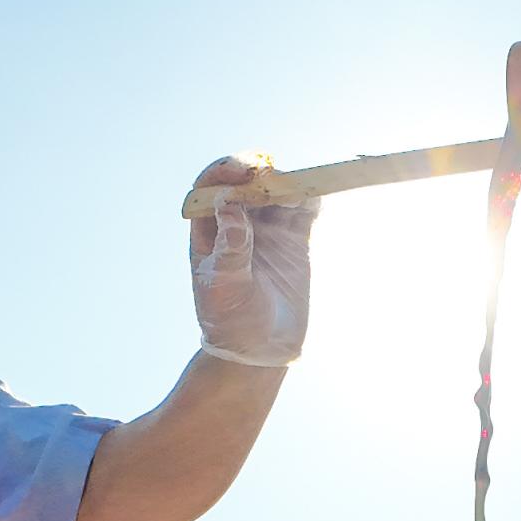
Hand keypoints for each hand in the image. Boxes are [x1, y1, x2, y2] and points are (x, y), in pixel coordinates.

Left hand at [189, 153, 315, 367]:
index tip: (241, 173)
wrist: (259, 350)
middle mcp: (237, 223)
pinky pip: (302, 210)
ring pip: (276, 192)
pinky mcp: (293, 240)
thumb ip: (228, 247)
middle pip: (245, 182)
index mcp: (208, 230)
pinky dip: (309, 199)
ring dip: (285, 184)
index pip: (210, 189)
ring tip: (294, 191)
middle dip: (257, 171)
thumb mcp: (223, 286)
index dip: (224, 173)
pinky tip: (312, 198)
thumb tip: (228, 205)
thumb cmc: (230, 321)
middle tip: (270, 173)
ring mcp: (267, 230)